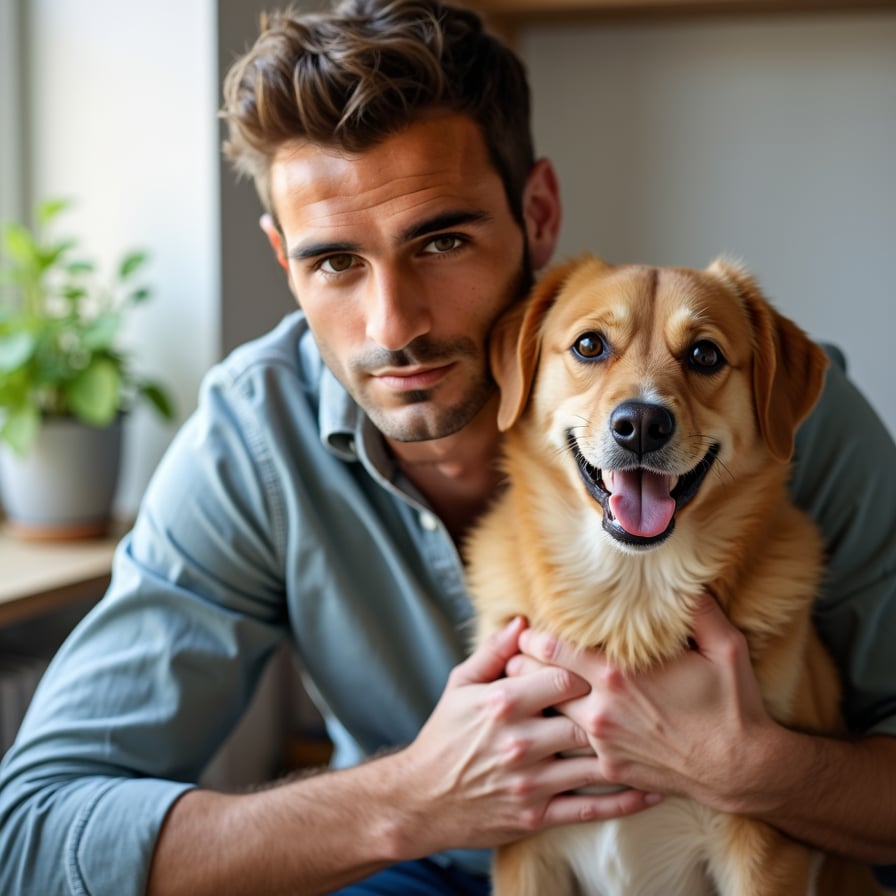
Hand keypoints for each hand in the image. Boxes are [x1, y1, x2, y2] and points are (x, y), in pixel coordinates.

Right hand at [395, 617, 659, 854]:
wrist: (422, 799)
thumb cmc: (444, 735)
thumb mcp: (460, 685)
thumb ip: (493, 652)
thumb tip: (523, 622)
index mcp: (502, 703)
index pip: (561, 675)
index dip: (586, 668)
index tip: (602, 666)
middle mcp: (519, 742)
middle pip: (584, 717)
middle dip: (609, 709)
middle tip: (635, 700)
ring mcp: (530, 782)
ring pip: (594, 763)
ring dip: (627, 753)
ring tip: (656, 740)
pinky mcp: (537, 815)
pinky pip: (591, 808)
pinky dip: (626, 800)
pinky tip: (651, 790)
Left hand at [509, 594, 775, 812]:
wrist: (742, 770)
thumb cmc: (732, 705)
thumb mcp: (724, 648)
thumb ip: (699, 609)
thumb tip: (686, 578)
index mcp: (620, 674)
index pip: (554, 649)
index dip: (533, 638)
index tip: (524, 630)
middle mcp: (603, 708)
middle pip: (538, 683)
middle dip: (522, 669)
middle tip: (512, 658)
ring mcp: (603, 742)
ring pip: (548, 717)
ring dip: (536, 702)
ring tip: (524, 690)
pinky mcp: (609, 768)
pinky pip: (570, 748)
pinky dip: (558, 734)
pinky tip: (553, 726)